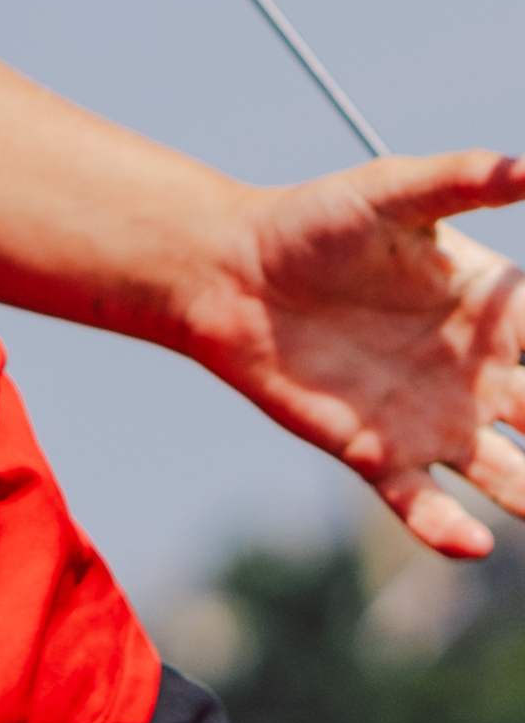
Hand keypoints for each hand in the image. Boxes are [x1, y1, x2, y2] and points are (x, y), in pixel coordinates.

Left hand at [188, 151, 524, 557]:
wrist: (227, 272)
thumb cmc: (312, 221)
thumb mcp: (391, 193)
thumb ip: (464, 179)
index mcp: (496, 311)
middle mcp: (478, 373)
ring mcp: (434, 420)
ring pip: (512, 480)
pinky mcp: (378, 454)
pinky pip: (426, 507)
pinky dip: (449, 531)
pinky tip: (473, 543)